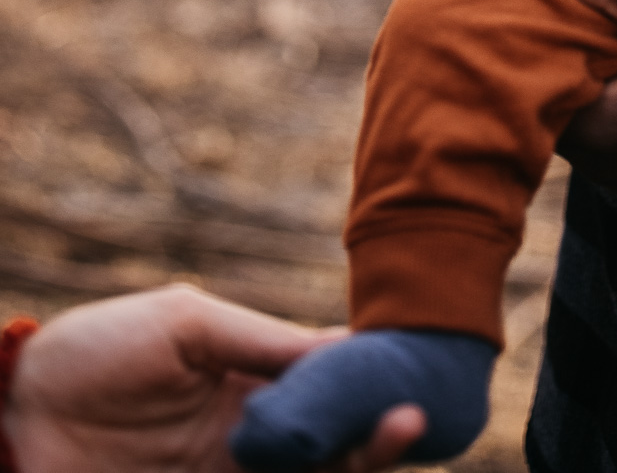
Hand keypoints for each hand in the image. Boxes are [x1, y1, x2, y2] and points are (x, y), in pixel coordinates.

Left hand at [2, 287, 426, 472]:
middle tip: (409, 419)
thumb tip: (344, 346)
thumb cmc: (100, 350)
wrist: (17, 411)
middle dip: (376, 435)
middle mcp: (252, 439)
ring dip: (354, 462)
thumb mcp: (187, 323)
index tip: (412, 371)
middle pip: (332, 443)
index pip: (330, 384)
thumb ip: (262, 340)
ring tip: (391, 433)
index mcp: (254, 382)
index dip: (372, 380)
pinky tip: (336, 462)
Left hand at [544, 0, 616, 191]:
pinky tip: (613, 38)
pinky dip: (601, 79)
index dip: (521, 38)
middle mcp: (603, 162)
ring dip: (578, 61)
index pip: (528, 87)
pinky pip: (602, 114)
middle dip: (547, 44)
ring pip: (576, 104)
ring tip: (571, 3)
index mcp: (604, 134)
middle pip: (548, 95)